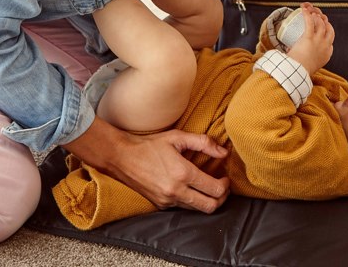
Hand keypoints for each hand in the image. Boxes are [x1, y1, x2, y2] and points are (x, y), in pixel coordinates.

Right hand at [62, 118, 230, 211]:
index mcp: (182, 173)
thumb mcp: (177, 137)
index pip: (214, 189)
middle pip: (210, 206)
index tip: (225, 177)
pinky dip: (191, 201)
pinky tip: (191, 189)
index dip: (225, 185)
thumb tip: (224, 152)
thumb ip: (203, 143)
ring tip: (208, 187)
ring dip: (207, 201)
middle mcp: (176, 191)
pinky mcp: (160, 205)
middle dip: (221, 198)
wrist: (121, 157)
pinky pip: (183, 207)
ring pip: (197, 209)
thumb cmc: (149, 145)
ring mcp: (167, 200)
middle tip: (222, 187)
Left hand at [287, 2, 334, 74]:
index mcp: (327, 54)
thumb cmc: (301, 71)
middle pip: (328, 28)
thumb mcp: (310, 66)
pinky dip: (307, 14)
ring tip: (311, 12)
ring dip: (316, 15)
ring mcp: (318, 41)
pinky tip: (304, 9)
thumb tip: (296, 55)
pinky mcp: (309, 37)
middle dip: (324, 20)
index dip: (328, 30)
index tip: (322, 26)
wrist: (298, 73)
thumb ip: (306, 60)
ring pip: (321, 23)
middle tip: (317, 16)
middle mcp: (325, 46)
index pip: (331, 39)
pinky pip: (310, 22)